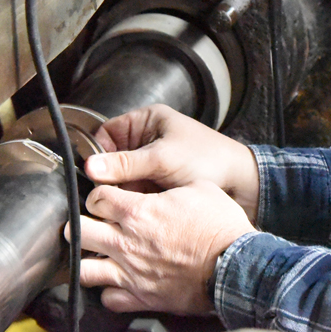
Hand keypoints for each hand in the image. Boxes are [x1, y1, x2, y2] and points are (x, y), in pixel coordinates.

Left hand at [71, 181, 255, 313]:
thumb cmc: (221, 227)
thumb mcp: (201, 188)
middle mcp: (127, 243)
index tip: (107, 197)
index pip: (96, 197)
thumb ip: (172, 187)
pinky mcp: (141, 297)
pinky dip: (108, 290)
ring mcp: (131, 273)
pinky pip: (108, 298)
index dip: (100, 194)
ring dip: (88, 259)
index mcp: (139, 212)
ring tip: (97, 254)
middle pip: (79, 231)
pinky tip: (117, 281)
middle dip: (82, 223)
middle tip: (93, 222)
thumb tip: (165, 185)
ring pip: (83, 269)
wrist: (235, 265)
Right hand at [86, 104, 259, 221]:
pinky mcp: (158, 183)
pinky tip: (134, 211)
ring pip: (122, 179)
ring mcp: (152, 163)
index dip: (97, 154)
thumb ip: (126, 164)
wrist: (240, 184)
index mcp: (147, 121)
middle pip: (111, 159)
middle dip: (108, 178)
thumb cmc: (209, 160)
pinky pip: (135, 192)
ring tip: (119, 205)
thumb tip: (90, 166)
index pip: (106, 134)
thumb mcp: (163, 159)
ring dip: (121, 192)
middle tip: (102, 195)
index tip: (90, 174)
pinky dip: (133, 201)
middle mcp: (147, 139)